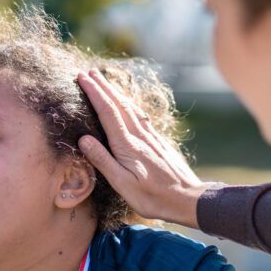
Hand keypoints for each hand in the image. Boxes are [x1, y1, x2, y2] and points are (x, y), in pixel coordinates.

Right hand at [77, 69, 210, 228]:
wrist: (188, 198)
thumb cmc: (153, 197)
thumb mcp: (122, 184)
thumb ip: (103, 160)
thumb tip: (84, 138)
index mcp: (127, 145)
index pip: (107, 112)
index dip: (94, 93)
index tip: (83, 77)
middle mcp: (140, 136)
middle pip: (119, 104)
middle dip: (103, 87)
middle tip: (90, 72)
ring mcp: (151, 137)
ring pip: (131, 108)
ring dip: (116, 93)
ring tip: (105, 82)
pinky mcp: (159, 142)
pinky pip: (140, 116)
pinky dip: (130, 105)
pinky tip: (129, 105)